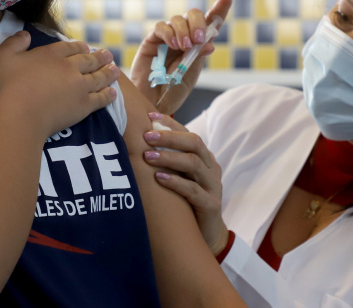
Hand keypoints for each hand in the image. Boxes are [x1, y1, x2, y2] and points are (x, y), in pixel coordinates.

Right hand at [0, 31, 119, 136]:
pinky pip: (101, 98)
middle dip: (99, 57)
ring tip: (115, 69)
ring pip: (99, 77)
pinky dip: (108, 94)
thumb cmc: (7, 86)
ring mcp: (80, 86)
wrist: (20, 115)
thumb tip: (25, 35)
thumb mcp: (2, 57)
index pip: (70, 47)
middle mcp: (70, 67)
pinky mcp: (84, 105)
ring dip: (108, 72)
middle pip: (88, 60)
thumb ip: (14, 43)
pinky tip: (113, 92)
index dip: (79, 47)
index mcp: (51, 54)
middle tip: (108, 55)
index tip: (86, 48)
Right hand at [131, 0, 231, 113]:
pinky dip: (169, 33)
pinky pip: (161, 27)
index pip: (211, 22)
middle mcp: (184, 36)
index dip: (219, 9)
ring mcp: (168, 36)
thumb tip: (209, 43)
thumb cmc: (173, 90)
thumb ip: (198, 57)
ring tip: (185, 47)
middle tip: (199, 39)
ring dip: (184, 30)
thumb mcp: (190, 74)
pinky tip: (174, 45)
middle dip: (198, 23)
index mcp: (198, 43)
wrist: (154, 103)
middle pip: (193, 15)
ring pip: (178, 19)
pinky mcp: (152, 40)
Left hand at [142, 113, 229, 255]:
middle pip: (194, 143)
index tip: (149, 116)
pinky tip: (159, 178)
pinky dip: (176, 182)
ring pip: (194, 164)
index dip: (170, 124)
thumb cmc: (187, 203)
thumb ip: (168, 161)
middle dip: (170, 137)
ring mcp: (213, 186)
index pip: (188, 134)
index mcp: (204, 158)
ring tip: (148, 156)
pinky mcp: (211, 205)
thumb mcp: (180, 178)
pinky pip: (193, 190)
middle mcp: (211, 168)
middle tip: (146, 135)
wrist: (208, 236)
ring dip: (169, 157)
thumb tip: (139, 141)